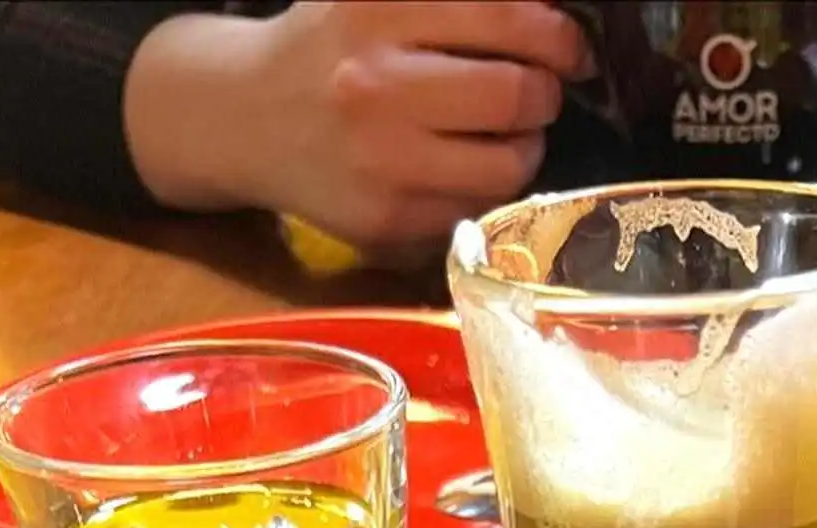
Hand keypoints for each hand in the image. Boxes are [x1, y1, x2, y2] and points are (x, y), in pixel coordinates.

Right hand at [127, 1, 590, 253]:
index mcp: (379, 8)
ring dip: (525, 149)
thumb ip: (461, 5)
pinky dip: (486, 189)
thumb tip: (552, 20)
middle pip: (518, 94)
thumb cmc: (332, 49)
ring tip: (506, 135)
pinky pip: (476, 207)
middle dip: (545, 95)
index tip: (568, 48)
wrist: (249, 117)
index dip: (558, 37)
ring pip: (509, 164)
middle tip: (538, 94)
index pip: (509, 18)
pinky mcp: (387, 218)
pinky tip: (464, 167)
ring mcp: (382, 158)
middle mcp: (377, 83)